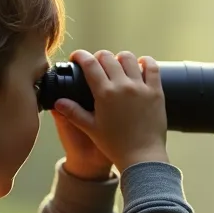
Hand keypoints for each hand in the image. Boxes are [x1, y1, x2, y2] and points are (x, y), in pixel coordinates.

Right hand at [52, 49, 168, 172]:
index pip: (90, 64)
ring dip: (121, 58)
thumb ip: (74, 112)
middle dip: (99, 57)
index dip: (81, 56)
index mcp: (104, 93)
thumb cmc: (115, 145)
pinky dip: (146, 62)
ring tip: (118, 65)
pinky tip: (141, 65)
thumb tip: (58, 101)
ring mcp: (141, 87)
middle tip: (97, 64)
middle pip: (108, 57)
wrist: (142, 156)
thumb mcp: (91, 128)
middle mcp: (123, 86)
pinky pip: (152, 68)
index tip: (78, 57)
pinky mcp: (156, 92)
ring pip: (130, 58)